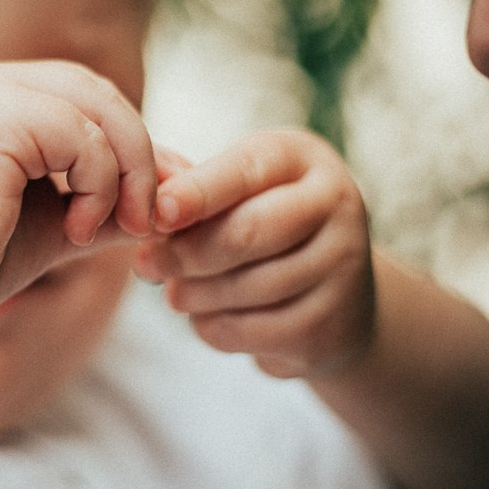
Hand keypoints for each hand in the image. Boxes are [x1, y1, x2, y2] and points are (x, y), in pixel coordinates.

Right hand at [0, 61, 157, 338]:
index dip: (132, 144)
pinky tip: (78, 230)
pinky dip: (99, 186)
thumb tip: (176, 193)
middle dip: (139, 156)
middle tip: (149, 219)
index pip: (89, 98)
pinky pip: (83, 137)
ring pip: (101, 110)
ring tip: (115, 230)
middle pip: (102, 94)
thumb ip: (106, 199)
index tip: (156, 202)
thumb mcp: (54, 223)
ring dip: (127, 173)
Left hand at [134, 130, 374, 379]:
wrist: (333, 291)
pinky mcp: (333, 323)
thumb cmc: (262, 222)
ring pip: (246, 288)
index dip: (197, 193)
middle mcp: (334, 203)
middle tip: (145, 264)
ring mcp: (343, 265)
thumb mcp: (238, 191)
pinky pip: (253, 331)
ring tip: (176, 293)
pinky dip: (213, 328)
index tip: (158, 213)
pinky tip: (208, 316)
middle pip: (246, 232)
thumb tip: (146, 212)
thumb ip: (194, 191)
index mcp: (301, 157)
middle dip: (184, 253)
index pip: (245, 171)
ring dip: (193, 296)